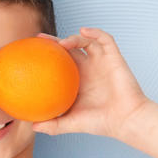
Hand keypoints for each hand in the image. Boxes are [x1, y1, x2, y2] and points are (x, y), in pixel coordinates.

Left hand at [33, 27, 154, 139]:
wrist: (126, 120)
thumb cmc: (101, 123)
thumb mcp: (71, 123)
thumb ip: (53, 125)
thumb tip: (32, 126)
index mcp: (78, 81)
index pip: (60, 64)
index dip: (48, 57)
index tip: (32, 53)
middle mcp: (89, 70)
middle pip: (70, 49)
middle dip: (55, 42)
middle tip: (39, 39)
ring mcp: (101, 62)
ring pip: (86, 41)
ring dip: (74, 38)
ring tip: (62, 44)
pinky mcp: (114, 58)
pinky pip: (105, 39)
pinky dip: (95, 32)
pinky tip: (84, 31)